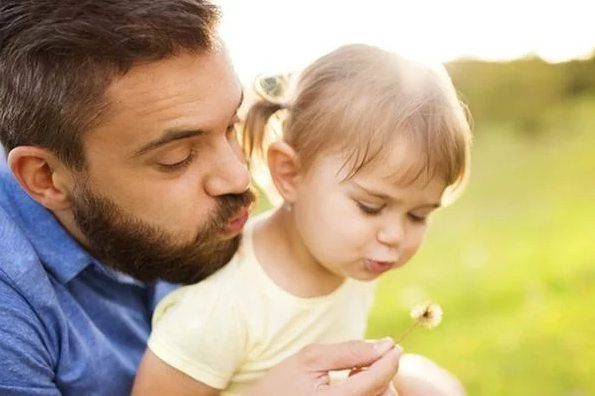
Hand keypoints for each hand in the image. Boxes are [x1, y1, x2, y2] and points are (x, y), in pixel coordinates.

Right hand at [244, 338, 401, 395]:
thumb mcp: (310, 359)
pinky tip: (353, 381)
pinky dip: (367, 391)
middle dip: (384, 371)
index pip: (376, 380)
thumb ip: (349, 351)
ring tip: (356, 369)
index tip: (395, 345)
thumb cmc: (281, 385)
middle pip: (382, 393)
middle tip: (374, 354)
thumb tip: (384, 344)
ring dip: (376, 382)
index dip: (390, 361)